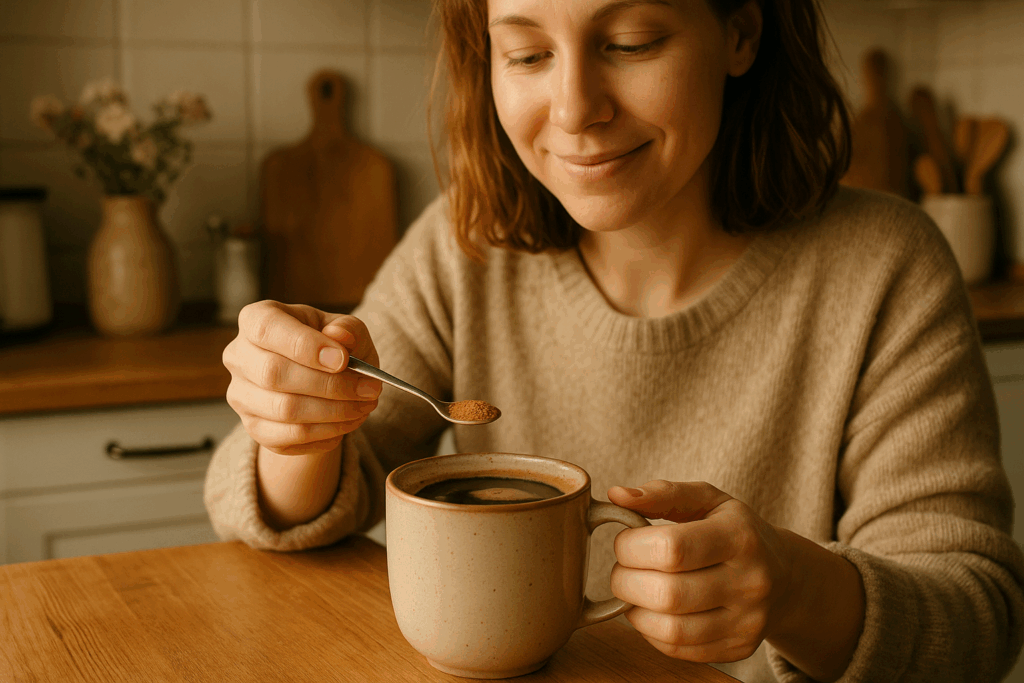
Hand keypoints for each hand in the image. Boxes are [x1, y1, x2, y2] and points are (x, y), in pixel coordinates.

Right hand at [223, 300, 382, 455]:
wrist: (321, 380)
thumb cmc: (332, 346)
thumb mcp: (347, 330)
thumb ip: (348, 329)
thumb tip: (341, 338)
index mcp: (257, 319)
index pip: (267, 329)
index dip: (305, 346)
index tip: (343, 360)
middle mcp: (239, 356)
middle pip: (273, 373)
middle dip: (330, 385)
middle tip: (369, 390)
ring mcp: (241, 395)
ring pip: (284, 410)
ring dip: (334, 412)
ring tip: (364, 406)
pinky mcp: (253, 428)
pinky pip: (289, 437)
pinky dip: (325, 433)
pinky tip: (347, 422)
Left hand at [606, 480, 795, 662]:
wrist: (786, 577)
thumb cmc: (736, 531)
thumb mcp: (708, 500)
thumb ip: (663, 493)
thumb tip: (617, 495)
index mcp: (740, 537)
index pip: (672, 548)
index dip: (631, 546)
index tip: (626, 541)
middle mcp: (750, 582)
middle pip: (667, 594)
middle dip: (626, 581)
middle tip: (624, 569)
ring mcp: (747, 622)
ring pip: (671, 630)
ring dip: (635, 611)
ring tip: (635, 590)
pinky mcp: (738, 649)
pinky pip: (679, 650)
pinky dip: (651, 632)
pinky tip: (652, 611)